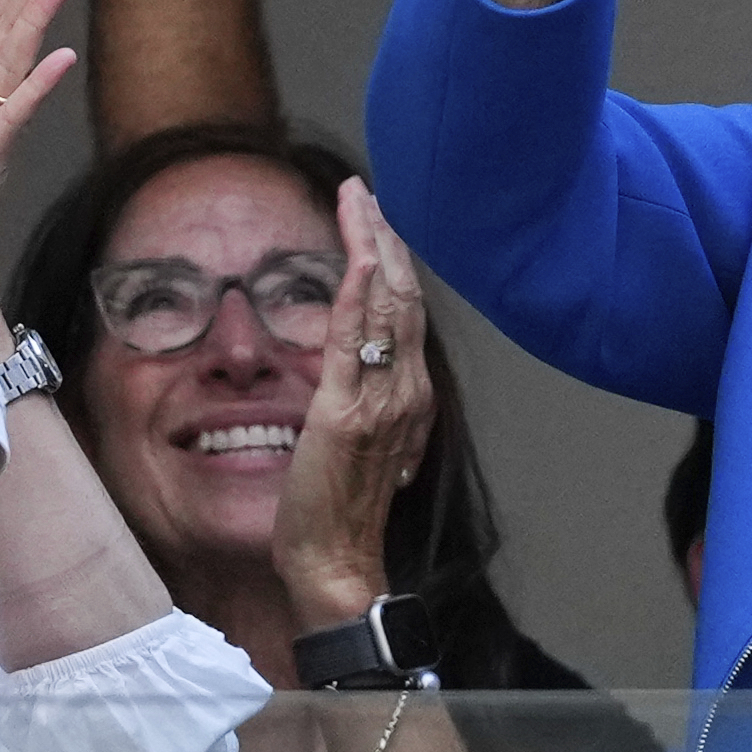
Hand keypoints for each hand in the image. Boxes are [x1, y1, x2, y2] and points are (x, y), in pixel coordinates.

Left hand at [272, 179, 433, 624]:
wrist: (339, 561)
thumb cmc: (343, 513)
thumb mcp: (363, 446)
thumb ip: (368, 404)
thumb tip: (360, 375)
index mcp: (411, 396)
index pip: (407, 313)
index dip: (393, 261)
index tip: (378, 219)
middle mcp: (408, 391)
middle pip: (403, 296)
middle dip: (384, 237)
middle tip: (365, 190)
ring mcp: (383, 400)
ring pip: (386, 306)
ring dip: (370, 247)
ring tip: (357, 201)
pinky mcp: (347, 412)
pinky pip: (358, 339)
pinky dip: (358, 291)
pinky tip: (355, 255)